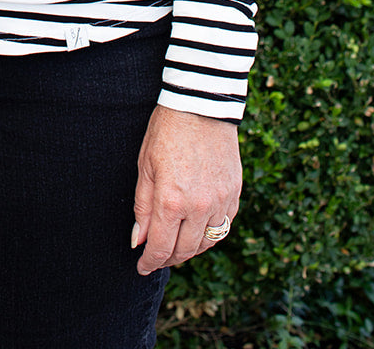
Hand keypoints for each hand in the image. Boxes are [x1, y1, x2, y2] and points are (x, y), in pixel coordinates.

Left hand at [131, 104, 240, 275]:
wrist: (201, 104)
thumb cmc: (167, 130)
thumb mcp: (145, 166)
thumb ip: (143, 207)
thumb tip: (138, 240)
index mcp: (171, 201)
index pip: (160, 247)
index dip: (149, 262)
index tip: (142, 267)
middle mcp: (199, 207)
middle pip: (185, 251)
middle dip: (168, 258)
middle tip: (157, 257)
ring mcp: (221, 201)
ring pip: (207, 242)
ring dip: (190, 249)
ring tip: (176, 244)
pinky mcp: (235, 193)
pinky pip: (224, 225)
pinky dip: (210, 233)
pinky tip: (198, 228)